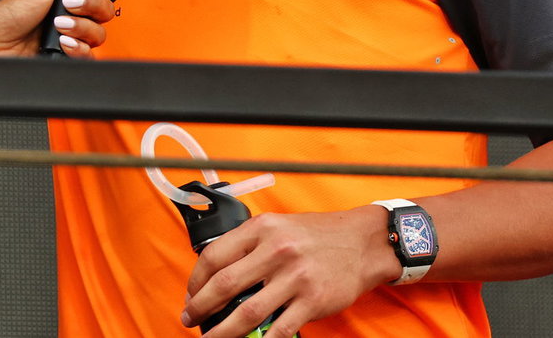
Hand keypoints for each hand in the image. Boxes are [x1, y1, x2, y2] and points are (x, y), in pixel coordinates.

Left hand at [0, 0, 116, 58]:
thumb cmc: (8, 16)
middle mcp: (74, 13)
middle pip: (106, 10)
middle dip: (89, 7)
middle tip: (67, 5)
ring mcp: (73, 35)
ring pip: (99, 34)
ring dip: (80, 29)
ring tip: (57, 26)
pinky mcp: (70, 55)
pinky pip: (90, 55)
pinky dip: (78, 49)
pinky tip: (62, 43)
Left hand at [181, 206, 398, 335]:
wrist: (362, 242)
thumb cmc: (317, 235)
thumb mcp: (278, 225)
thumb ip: (249, 243)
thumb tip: (216, 271)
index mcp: (262, 229)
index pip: (214, 256)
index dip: (195, 280)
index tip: (190, 294)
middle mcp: (276, 250)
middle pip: (224, 284)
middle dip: (200, 307)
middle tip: (190, 318)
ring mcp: (295, 277)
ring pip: (247, 312)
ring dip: (223, 330)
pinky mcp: (313, 300)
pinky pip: (280, 329)